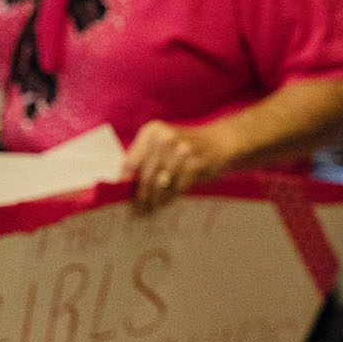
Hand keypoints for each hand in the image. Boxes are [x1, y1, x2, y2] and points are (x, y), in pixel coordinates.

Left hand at [121, 119, 235, 211]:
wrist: (222, 142)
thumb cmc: (186, 147)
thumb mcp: (164, 144)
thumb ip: (146, 158)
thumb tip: (125, 185)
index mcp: (152, 131)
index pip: (131, 162)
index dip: (125, 183)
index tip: (121, 197)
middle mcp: (166, 138)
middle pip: (145, 176)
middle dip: (140, 196)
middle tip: (136, 210)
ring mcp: (182, 151)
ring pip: (160, 185)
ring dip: (154, 201)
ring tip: (149, 210)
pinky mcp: (196, 165)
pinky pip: (176, 189)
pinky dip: (169, 199)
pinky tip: (165, 203)